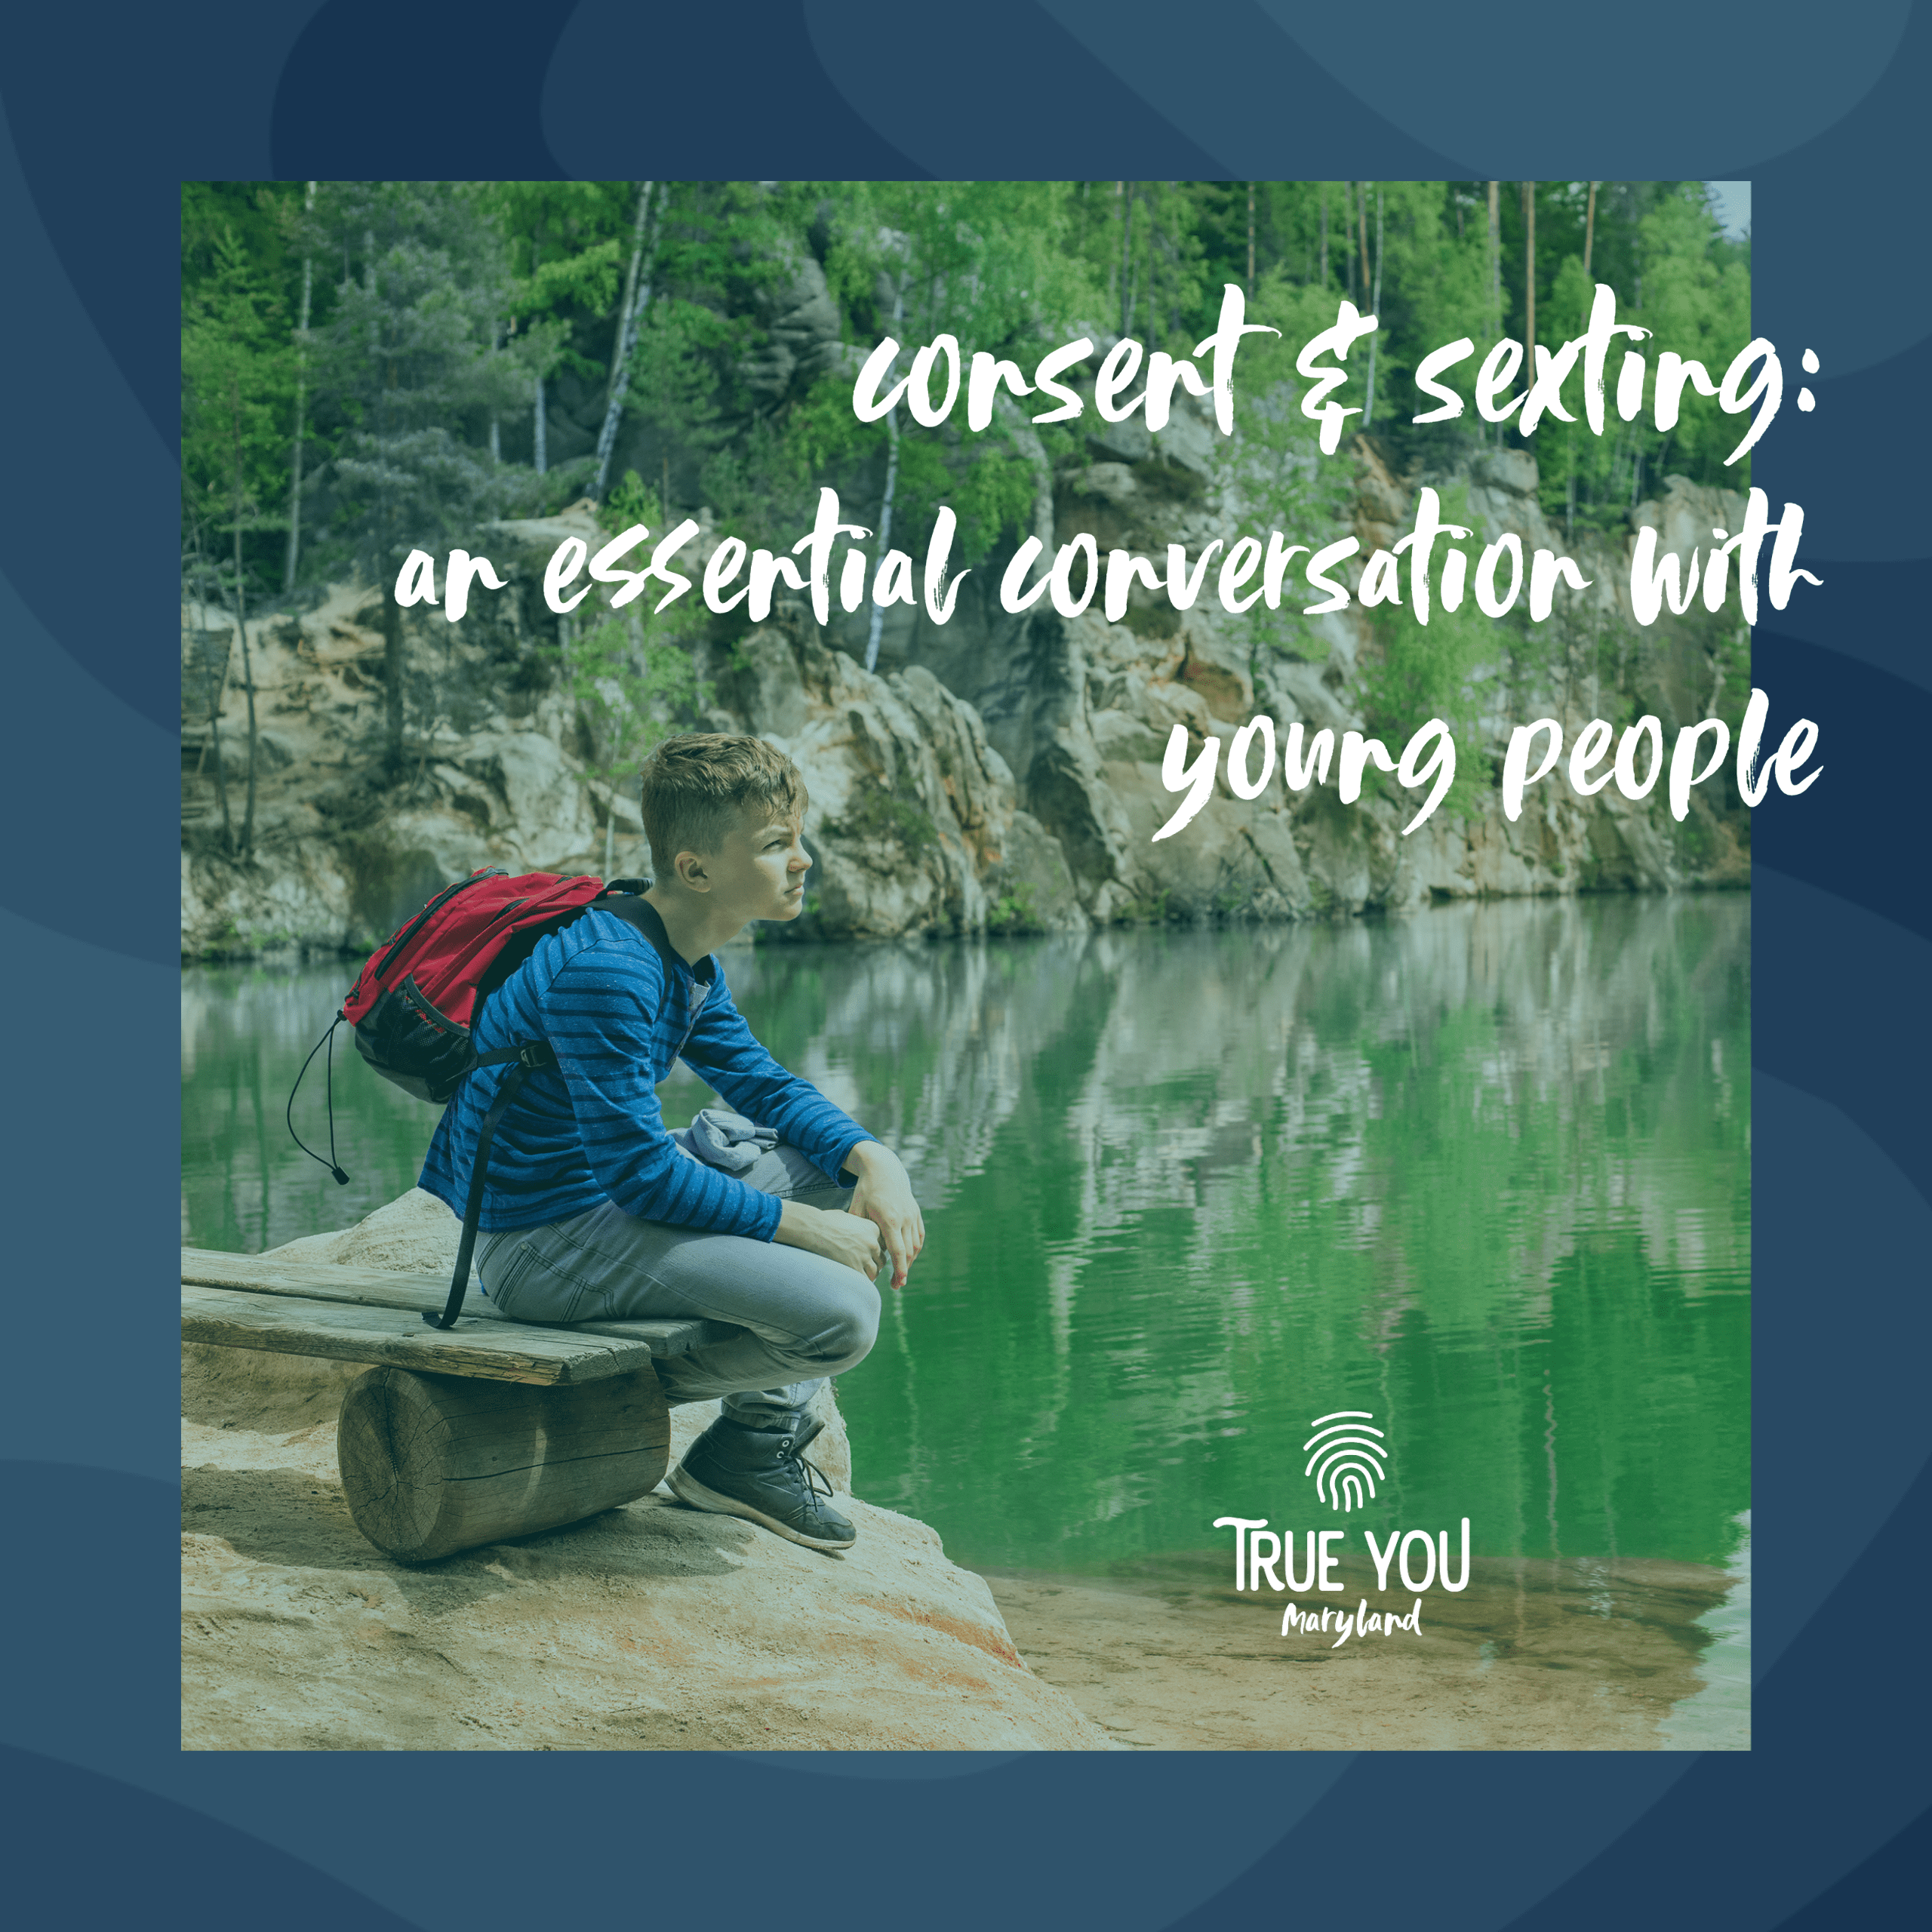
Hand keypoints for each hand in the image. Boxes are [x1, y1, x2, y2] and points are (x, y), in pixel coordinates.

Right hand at [775, 1200, 882, 1279]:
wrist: (813, 1229)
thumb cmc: (824, 1221)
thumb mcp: (846, 1217)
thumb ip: (856, 1224)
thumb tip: (854, 1228)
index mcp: (873, 1229)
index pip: (882, 1246)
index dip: (874, 1253)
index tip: (868, 1256)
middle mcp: (872, 1242)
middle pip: (881, 1260)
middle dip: (873, 1265)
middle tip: (863, 1269)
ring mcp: (864, 1256)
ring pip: (875, 1272)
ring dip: (868, 1276)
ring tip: (858, 1277)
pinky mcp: (855, 1268)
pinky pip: (864, 1281)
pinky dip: (861, 1283)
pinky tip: (853, 1282)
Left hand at [844, 1142, 924, 1288]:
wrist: (884, 1170)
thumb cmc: (866, 1191)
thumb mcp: (857, 1209)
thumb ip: (858, 1230)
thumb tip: (851, 1252)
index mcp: (890, 1219)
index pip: (898, 1250)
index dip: (900, 1269)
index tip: (899, 1283)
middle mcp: (905, 1218)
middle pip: (909, 1252)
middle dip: (904, 1271)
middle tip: (896, 1285)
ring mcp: (913, 1215)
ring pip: (916, 1245)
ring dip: (909, 1261)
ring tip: (900, 1274)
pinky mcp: (916, 1213)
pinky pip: (919, 1236)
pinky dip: (914, 1249)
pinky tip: (906, 1258)